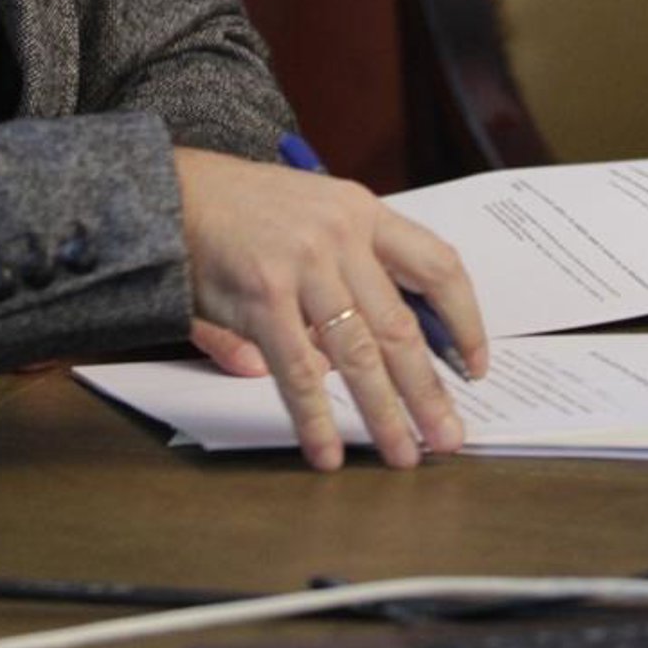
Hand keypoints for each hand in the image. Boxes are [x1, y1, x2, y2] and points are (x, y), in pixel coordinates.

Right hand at [171, 147, 487, 472]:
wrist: (172, 192)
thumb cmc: (243, 209)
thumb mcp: (311, 215)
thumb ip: (346, 275)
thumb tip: (369, 354)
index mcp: (361, 211)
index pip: (437, 265)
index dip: (465, 320)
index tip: (476, 365)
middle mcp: (340, 235)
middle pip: (401, 325)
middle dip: (429, 391)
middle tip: (449, 438)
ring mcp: (303, 264)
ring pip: (360, 355)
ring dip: (384, 414)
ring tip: (403, 455)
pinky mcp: (263, 296)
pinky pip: (300, 372)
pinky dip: (316, 418)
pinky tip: (326, 452)